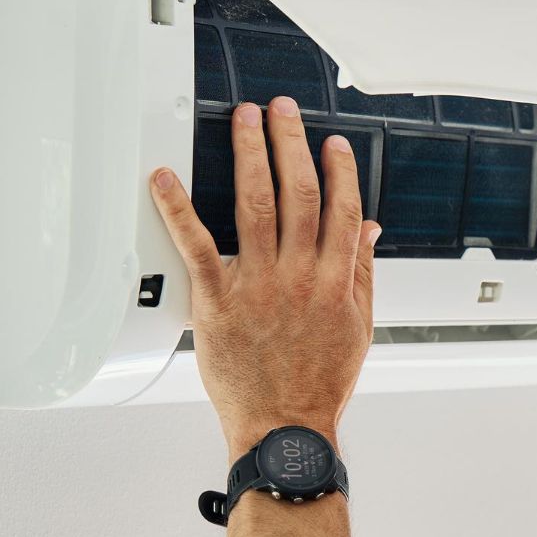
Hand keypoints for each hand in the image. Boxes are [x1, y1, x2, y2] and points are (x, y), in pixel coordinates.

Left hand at [149, 97, 379, 461]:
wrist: (285, 426)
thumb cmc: (319, 382)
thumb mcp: (359, 326)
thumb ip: (363, 272)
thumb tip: (370, 231)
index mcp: (335, 280)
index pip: (343, 209)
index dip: (340, 171)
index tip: (334, 143)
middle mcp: (300, 275)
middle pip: (299, 193)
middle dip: (291, 143)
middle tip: (281, 110)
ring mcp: (259, 285)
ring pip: (256, 204)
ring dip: (250, 154)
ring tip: (244, 120)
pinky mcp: (219, 301)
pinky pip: (197, 245)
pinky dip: (179, 207)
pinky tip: (166, 178)